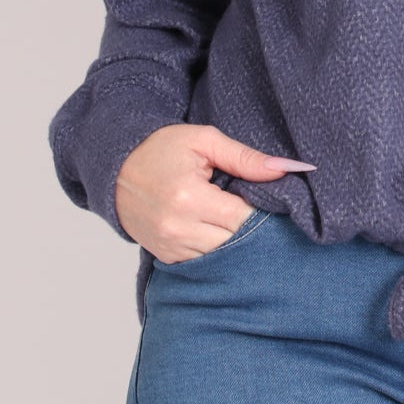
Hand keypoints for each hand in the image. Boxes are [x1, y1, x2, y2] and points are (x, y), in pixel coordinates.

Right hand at [114, 124, 313, 263]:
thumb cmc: (160, 148)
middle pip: (236, 241)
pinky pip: (203, 262)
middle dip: (252, 227)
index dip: (263, 210)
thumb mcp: (204, 141)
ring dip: (235, 240)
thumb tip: (288, 169)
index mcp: (189, 198)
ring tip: (235, 216)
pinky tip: (218, 229)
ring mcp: (169, 246)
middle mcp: (177, 229)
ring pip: (222, 257)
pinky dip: (216, 249)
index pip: (245, 218)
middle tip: (259, 208)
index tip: (271, 199)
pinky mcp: (165, 256)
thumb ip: (246, 158)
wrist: (114, 166)